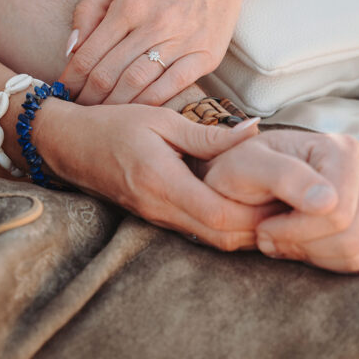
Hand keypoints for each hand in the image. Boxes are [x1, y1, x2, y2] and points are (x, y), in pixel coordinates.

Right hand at [33, 99, 272, 250]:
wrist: (69, 145)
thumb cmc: (112, 125)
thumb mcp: (159, 119)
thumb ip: (206, 133)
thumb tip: (251, 131)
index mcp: (162, 180)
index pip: (218, 213)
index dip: (256, 213)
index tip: (284, 197)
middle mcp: (160, 207)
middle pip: (221, 236)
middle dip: (259, 229)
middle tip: (290, 207)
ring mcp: (157, 217)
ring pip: (212, 240)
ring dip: (245, 230)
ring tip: (273, 207)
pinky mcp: (156, 218)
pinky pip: (198, 232)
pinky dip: (225, 226)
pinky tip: (243, 207)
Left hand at [60, 0, 260, 105]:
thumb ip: (88, 10)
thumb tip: (71, 50)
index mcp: (129, 5)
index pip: (89, 54)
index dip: (72, 78)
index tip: (64, 90)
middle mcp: (154, 25)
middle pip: (109, 74)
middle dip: (88, 97)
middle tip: (79, 108)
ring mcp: (182, 41)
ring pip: (137, 84)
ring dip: (113, 105)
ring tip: (101, 114)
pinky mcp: (205, 55)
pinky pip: (173, 87)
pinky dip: (150, 103)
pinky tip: (136, 111)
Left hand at [201, 130, 358, 273]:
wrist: (241, 184)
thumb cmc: (240, 170)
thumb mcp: (247, 165)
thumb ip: (285, 176)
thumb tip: (329, 202)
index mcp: (343, 149)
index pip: (338, 211)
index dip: (296, 229)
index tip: (264, 225)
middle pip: (350, 234)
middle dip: (301, 242)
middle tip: (267, 232)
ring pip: (355, 251)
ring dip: (308, 252)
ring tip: (279, 235)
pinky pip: (357, 261)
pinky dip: (321, 260)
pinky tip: (298, 241)